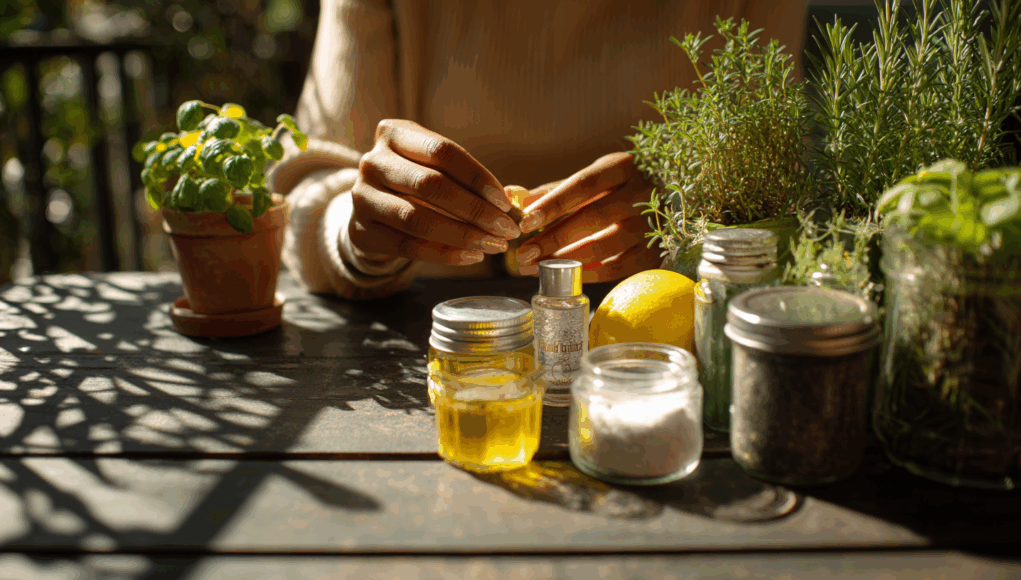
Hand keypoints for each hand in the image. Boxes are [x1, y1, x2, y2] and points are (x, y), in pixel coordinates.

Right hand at [350, 119, 520, 264]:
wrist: (373, 207)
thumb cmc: (415, 181)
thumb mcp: (434, 166)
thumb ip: (467, 179)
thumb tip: (515, 202)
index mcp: (394, 134)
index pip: (442, 153)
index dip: (477, 177)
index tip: (505, 201)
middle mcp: (372, 162)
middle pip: (430, 186)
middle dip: (475, 210)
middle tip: (506, 228)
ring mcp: (362, 198)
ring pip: (417, 219)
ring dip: (462, 235)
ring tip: (493, 245)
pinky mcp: (362, 231)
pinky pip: (408, 246)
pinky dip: (443, 254)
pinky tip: (470, 256)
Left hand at [514, 152, 660, 282]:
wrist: (681, 196)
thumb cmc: (627, 184)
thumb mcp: (599, 176)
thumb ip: (559, 189)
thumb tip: (518, 200)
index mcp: (624, 167)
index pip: (584, 184)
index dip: (553, 203)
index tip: (525, 221)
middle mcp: (642, 193)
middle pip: (592, 217)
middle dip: (553, 238)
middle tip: (522, 254)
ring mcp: (652, 224)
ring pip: (604, 245)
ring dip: (565, 260)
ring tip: (535, 268)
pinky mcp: (657, 251)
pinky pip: (619, 267)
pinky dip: (590, 273)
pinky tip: (566, 277)